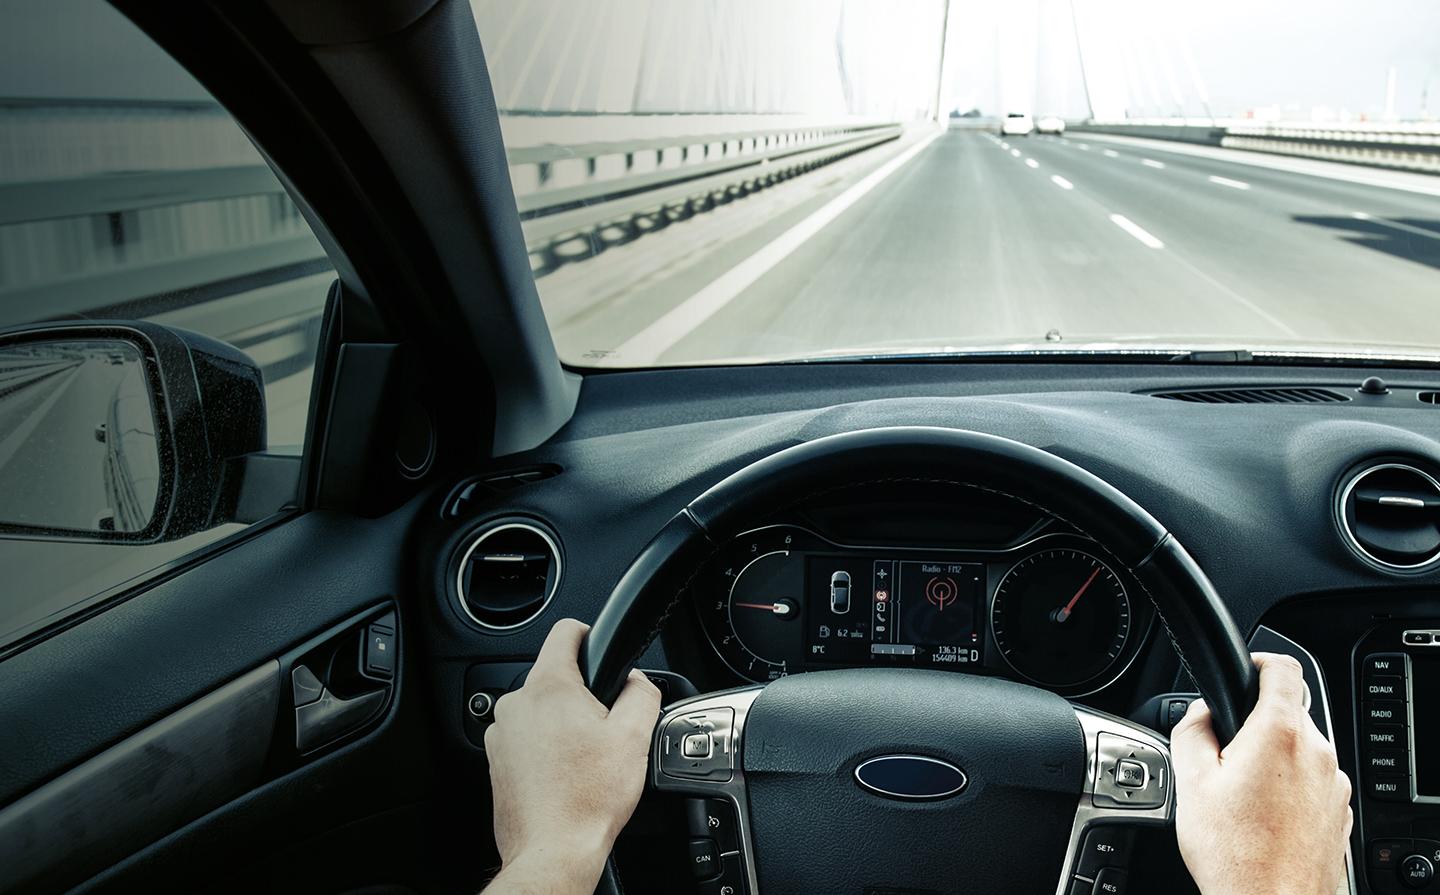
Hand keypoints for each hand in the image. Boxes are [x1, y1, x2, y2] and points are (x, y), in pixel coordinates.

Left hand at [482, 619, 660, 893]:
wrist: (554, 851)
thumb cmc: (587, 800)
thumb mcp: (635, 737)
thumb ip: (642, 692)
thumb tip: (638, 680)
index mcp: (549, 686)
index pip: (565, 632)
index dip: (589, 634)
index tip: (599, 649)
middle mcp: (516, 703)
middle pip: (555, 676)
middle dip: (581, 695)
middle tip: (604, 728)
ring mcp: (501, 733)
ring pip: (540, 710)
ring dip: (562, 724)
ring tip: (584, 759)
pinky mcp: (496, 760)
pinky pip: (526, 738)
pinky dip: (545, 749)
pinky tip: (565, 774)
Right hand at [1172, 652, 1352, 894]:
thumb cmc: (1235, 854)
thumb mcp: (1190, 783)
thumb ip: (1191, 731)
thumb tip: (1199, 714)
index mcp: (1280, 734)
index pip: (1283, 668)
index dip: (1259, 660)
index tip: (1244, 670)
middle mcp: (1317, 753)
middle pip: (1289, 711)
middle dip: (1255, 722)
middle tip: (1222, 752)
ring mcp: (1334, 785)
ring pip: (1300, 749)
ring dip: (1272, 757)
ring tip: (1239, 793)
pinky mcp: (1339, 812)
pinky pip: (1312, 781)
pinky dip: (1288, 786)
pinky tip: (1261, 816)